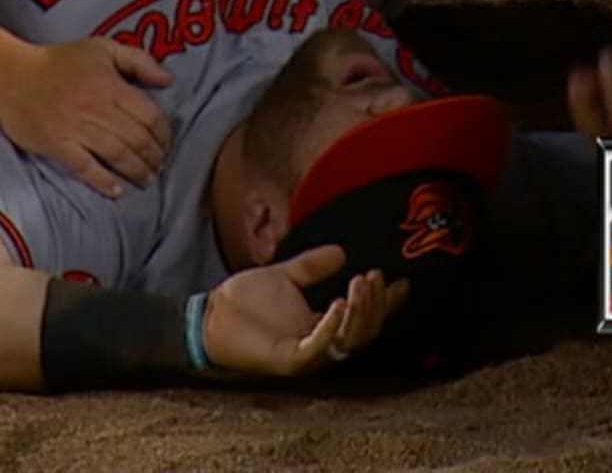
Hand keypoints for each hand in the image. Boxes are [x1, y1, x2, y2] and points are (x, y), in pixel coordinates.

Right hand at [0, 39, 173, 197]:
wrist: (11, 75)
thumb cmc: (59, 61)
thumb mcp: (103, 49)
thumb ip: (139, 61)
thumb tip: (169, 80)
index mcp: (111, 85)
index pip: (149, 115)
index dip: (163, 134)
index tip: (166, 143)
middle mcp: (97, 108)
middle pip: (137, 139)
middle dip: (154, 157)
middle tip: (159, 166)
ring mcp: (77, 129)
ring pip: (117, 155)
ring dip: (137, 171)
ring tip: (146, 180)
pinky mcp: (58, 145)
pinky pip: (86, 168)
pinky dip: (104, 181)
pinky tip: (117, 191)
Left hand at [202, 245, 411, 377]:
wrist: (209, 316)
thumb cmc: (243, 301)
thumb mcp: (284, 276)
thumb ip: (312, 266)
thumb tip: (342, 252)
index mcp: (322, 325)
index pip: (363, 316)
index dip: (385, 302)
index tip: (402, 282)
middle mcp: (320, 343)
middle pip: (363, 332)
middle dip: (375, 305)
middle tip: (375, 277)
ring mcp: (306, 354)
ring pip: (348, 341)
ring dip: (360, 313)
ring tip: (361, 283)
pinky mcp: (289, 360)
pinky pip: (318, 347)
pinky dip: (331, 326)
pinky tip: (338, 303)